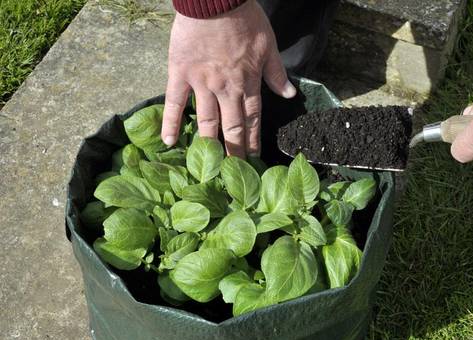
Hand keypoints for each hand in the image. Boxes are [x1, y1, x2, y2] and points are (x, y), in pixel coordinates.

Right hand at [161, 0, 296, 156]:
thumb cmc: (244, 18)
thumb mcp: (268, 44)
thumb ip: (276, 72)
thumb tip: (289, 95)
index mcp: (248, 83)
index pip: (253, 120)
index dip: (253, 141)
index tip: (254, 160)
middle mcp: (226, 89)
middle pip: (231, 127)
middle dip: (235, 151)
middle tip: (234, 173)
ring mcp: (202, 84)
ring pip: (206, 121)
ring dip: (209, 145)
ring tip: (209, 166)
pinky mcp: (180, 74)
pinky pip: (175, 103)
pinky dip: (171, 123)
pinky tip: (169, 142)